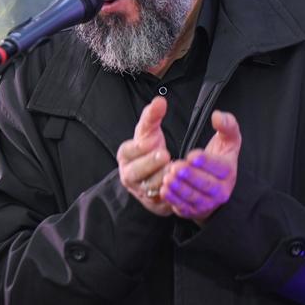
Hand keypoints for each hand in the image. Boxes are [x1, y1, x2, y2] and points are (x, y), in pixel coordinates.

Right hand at [117, 96, 172, 215]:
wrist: (154, 171)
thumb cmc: (150, 147)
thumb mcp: (150, 130)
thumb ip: (153, 116)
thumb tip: (160, 101)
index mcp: (126, 154)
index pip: (129, 150)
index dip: (140, 147)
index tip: (153, 142)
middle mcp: (128, 173)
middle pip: (135, 172)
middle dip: (150, 164)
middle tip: (165, 155)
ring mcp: (138, 190)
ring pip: (147, 187)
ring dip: (160, 179)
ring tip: (173, 170)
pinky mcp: (151, 203)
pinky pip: (158, 200)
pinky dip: (167, 194)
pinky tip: (177, 185)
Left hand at [160, 110, 240, 223]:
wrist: (217, 187)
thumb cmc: (220, 159)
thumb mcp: (228, 141)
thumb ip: (227, 126)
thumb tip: (218, 116)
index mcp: (228, 171)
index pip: (219, 167)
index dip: (206, 162)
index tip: (192, 155)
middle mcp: (220, 190)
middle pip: (206, 184)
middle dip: (190, 176)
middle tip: (176, 166)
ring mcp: (207, 203)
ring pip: (193, 197)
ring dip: (180, 188)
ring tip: (168, 176)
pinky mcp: (193, 211)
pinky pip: (183, 207)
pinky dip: (173, 200)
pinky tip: (164, 190)